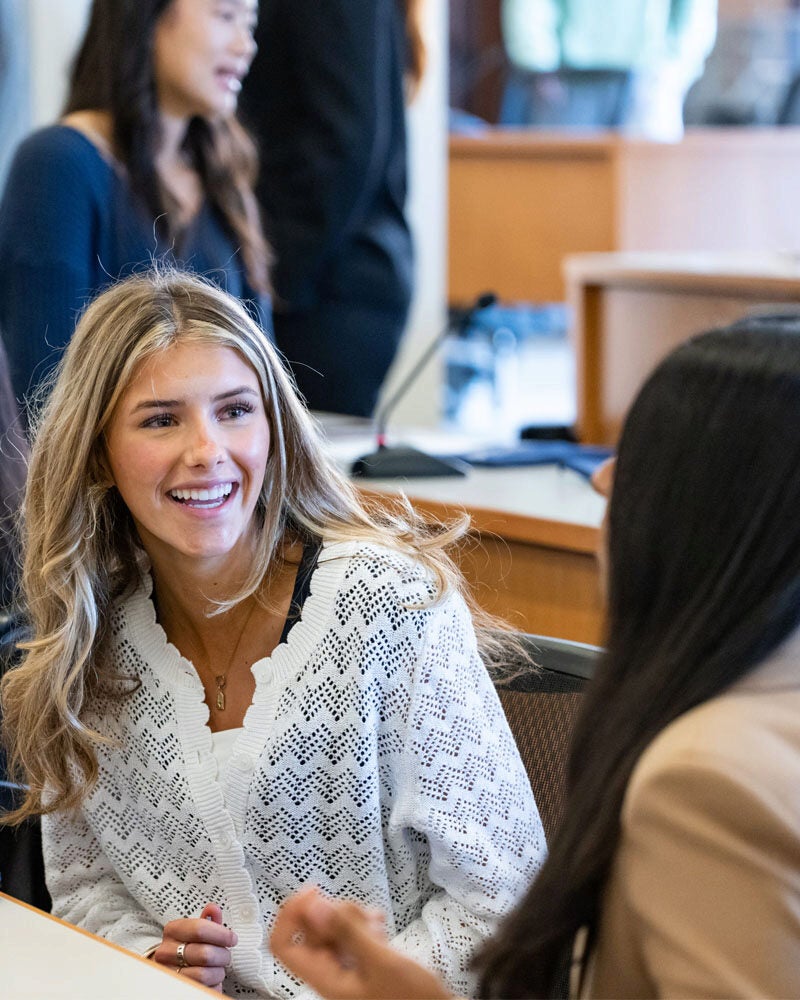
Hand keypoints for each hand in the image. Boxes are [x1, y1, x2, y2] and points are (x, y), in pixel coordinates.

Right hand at [154, 902, 236, 991]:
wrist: (174, 971)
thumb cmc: (189, 949)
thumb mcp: (197, 932)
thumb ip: (208, 921)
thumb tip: (213, 909)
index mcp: (173, 931)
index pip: (200, 929)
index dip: (221, 934)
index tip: (232, 938)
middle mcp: (166, 952)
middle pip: (205, 953)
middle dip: (222, 955)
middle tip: (225, 955)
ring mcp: (169, 972)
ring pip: (204, 974)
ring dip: (217, 972)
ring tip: (216, 968)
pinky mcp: (177, 989)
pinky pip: (202, 989)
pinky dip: (212, 984)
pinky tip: (210, 979)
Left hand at [270, 886, 454, 999]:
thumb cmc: (411, 999)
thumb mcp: (381, 962)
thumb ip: (347, 932)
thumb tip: (313, 905)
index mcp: (325, 980)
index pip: (284, 946)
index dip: (290, 915)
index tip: (314, 891)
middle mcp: (331, 976)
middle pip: (311, 933)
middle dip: (332, 912)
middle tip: (359, 912)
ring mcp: (347, 972)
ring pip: (333, 934)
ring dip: (351, 918)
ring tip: (376, 920)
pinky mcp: (364, 968)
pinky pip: (352, 940)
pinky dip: (363, 927)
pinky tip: (381, 924)